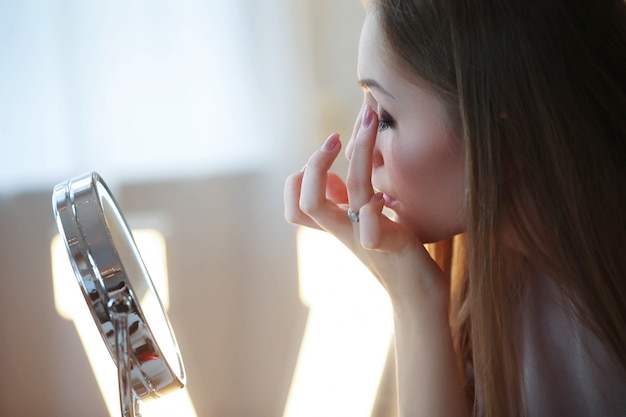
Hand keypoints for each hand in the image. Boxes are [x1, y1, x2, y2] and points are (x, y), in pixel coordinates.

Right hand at [284, 105, 448, 306]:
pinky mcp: (390, 247)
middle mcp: (345, 231)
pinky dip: (373, 210)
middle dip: (316, 163)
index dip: (299, 178)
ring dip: (360, 153)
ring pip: (350, 195)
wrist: (419, 295)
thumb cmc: (394, 254)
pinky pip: (370, 231)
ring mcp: (365, 239)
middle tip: (334, 137)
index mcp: (337, 224)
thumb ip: (344, 202)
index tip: (326, 153)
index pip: (295, 206)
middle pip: (306, 204)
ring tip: (369, 122)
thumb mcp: (364, 221)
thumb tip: (330, 177)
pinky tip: (386, 196)